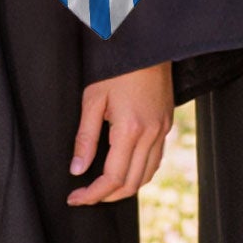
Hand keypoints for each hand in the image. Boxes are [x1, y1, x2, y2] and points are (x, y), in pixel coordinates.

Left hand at [66, 61, 173, 205]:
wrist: (147, 44)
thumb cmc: (118, 67)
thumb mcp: (93, 99)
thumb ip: (85, 138)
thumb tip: (77, 169)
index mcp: (130, 129)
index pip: (112, 178)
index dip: (92, 194)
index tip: (75, 198)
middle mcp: (151, 133)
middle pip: (131, 183)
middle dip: (107, 196)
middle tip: (85, 195)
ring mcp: (162, 129)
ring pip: (147, 175)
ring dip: (125, 187)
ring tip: (103, 187)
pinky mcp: (167, 123)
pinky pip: (156, 159)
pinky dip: (140, 172)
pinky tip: (125, 168)